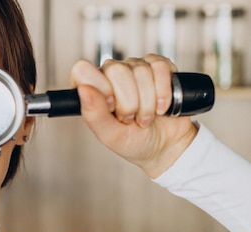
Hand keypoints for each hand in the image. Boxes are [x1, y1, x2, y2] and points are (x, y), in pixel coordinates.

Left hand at [70, 54, 197, 177]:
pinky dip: (163, 92)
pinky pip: (160, 67)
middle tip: (130, 118)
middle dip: (128, 102)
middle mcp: (112, 75)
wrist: (167, 146)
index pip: (83, 70)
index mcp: (93, 89)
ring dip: (147, 102)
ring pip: (140, 70)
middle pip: (117, 70)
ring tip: (145, 116)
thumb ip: (94, 114)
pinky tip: (160, 106)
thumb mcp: (110, 135)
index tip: (111, 107)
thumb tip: (83, 89)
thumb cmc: (135, 142)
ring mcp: (135, 68)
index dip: (99, 88)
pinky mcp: (159, 66)